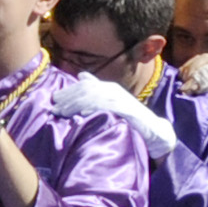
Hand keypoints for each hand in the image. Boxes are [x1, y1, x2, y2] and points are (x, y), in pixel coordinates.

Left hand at [52, 74, 179, 155]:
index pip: (85, 85)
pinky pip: (107, 108)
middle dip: (68, 98)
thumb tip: (81, 76)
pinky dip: (94, 109)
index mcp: (108, 88)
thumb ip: (97, 89)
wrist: (153, 130)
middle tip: (54, 107)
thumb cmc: (129, 117)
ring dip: (75, 105)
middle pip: (86, 91)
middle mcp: (113, 91)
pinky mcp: (126, 111)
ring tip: (62, 112)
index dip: (69, 92)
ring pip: (93, 99)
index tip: (54, 99)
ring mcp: (120, 100)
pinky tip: (82, 114)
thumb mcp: (112, 101)